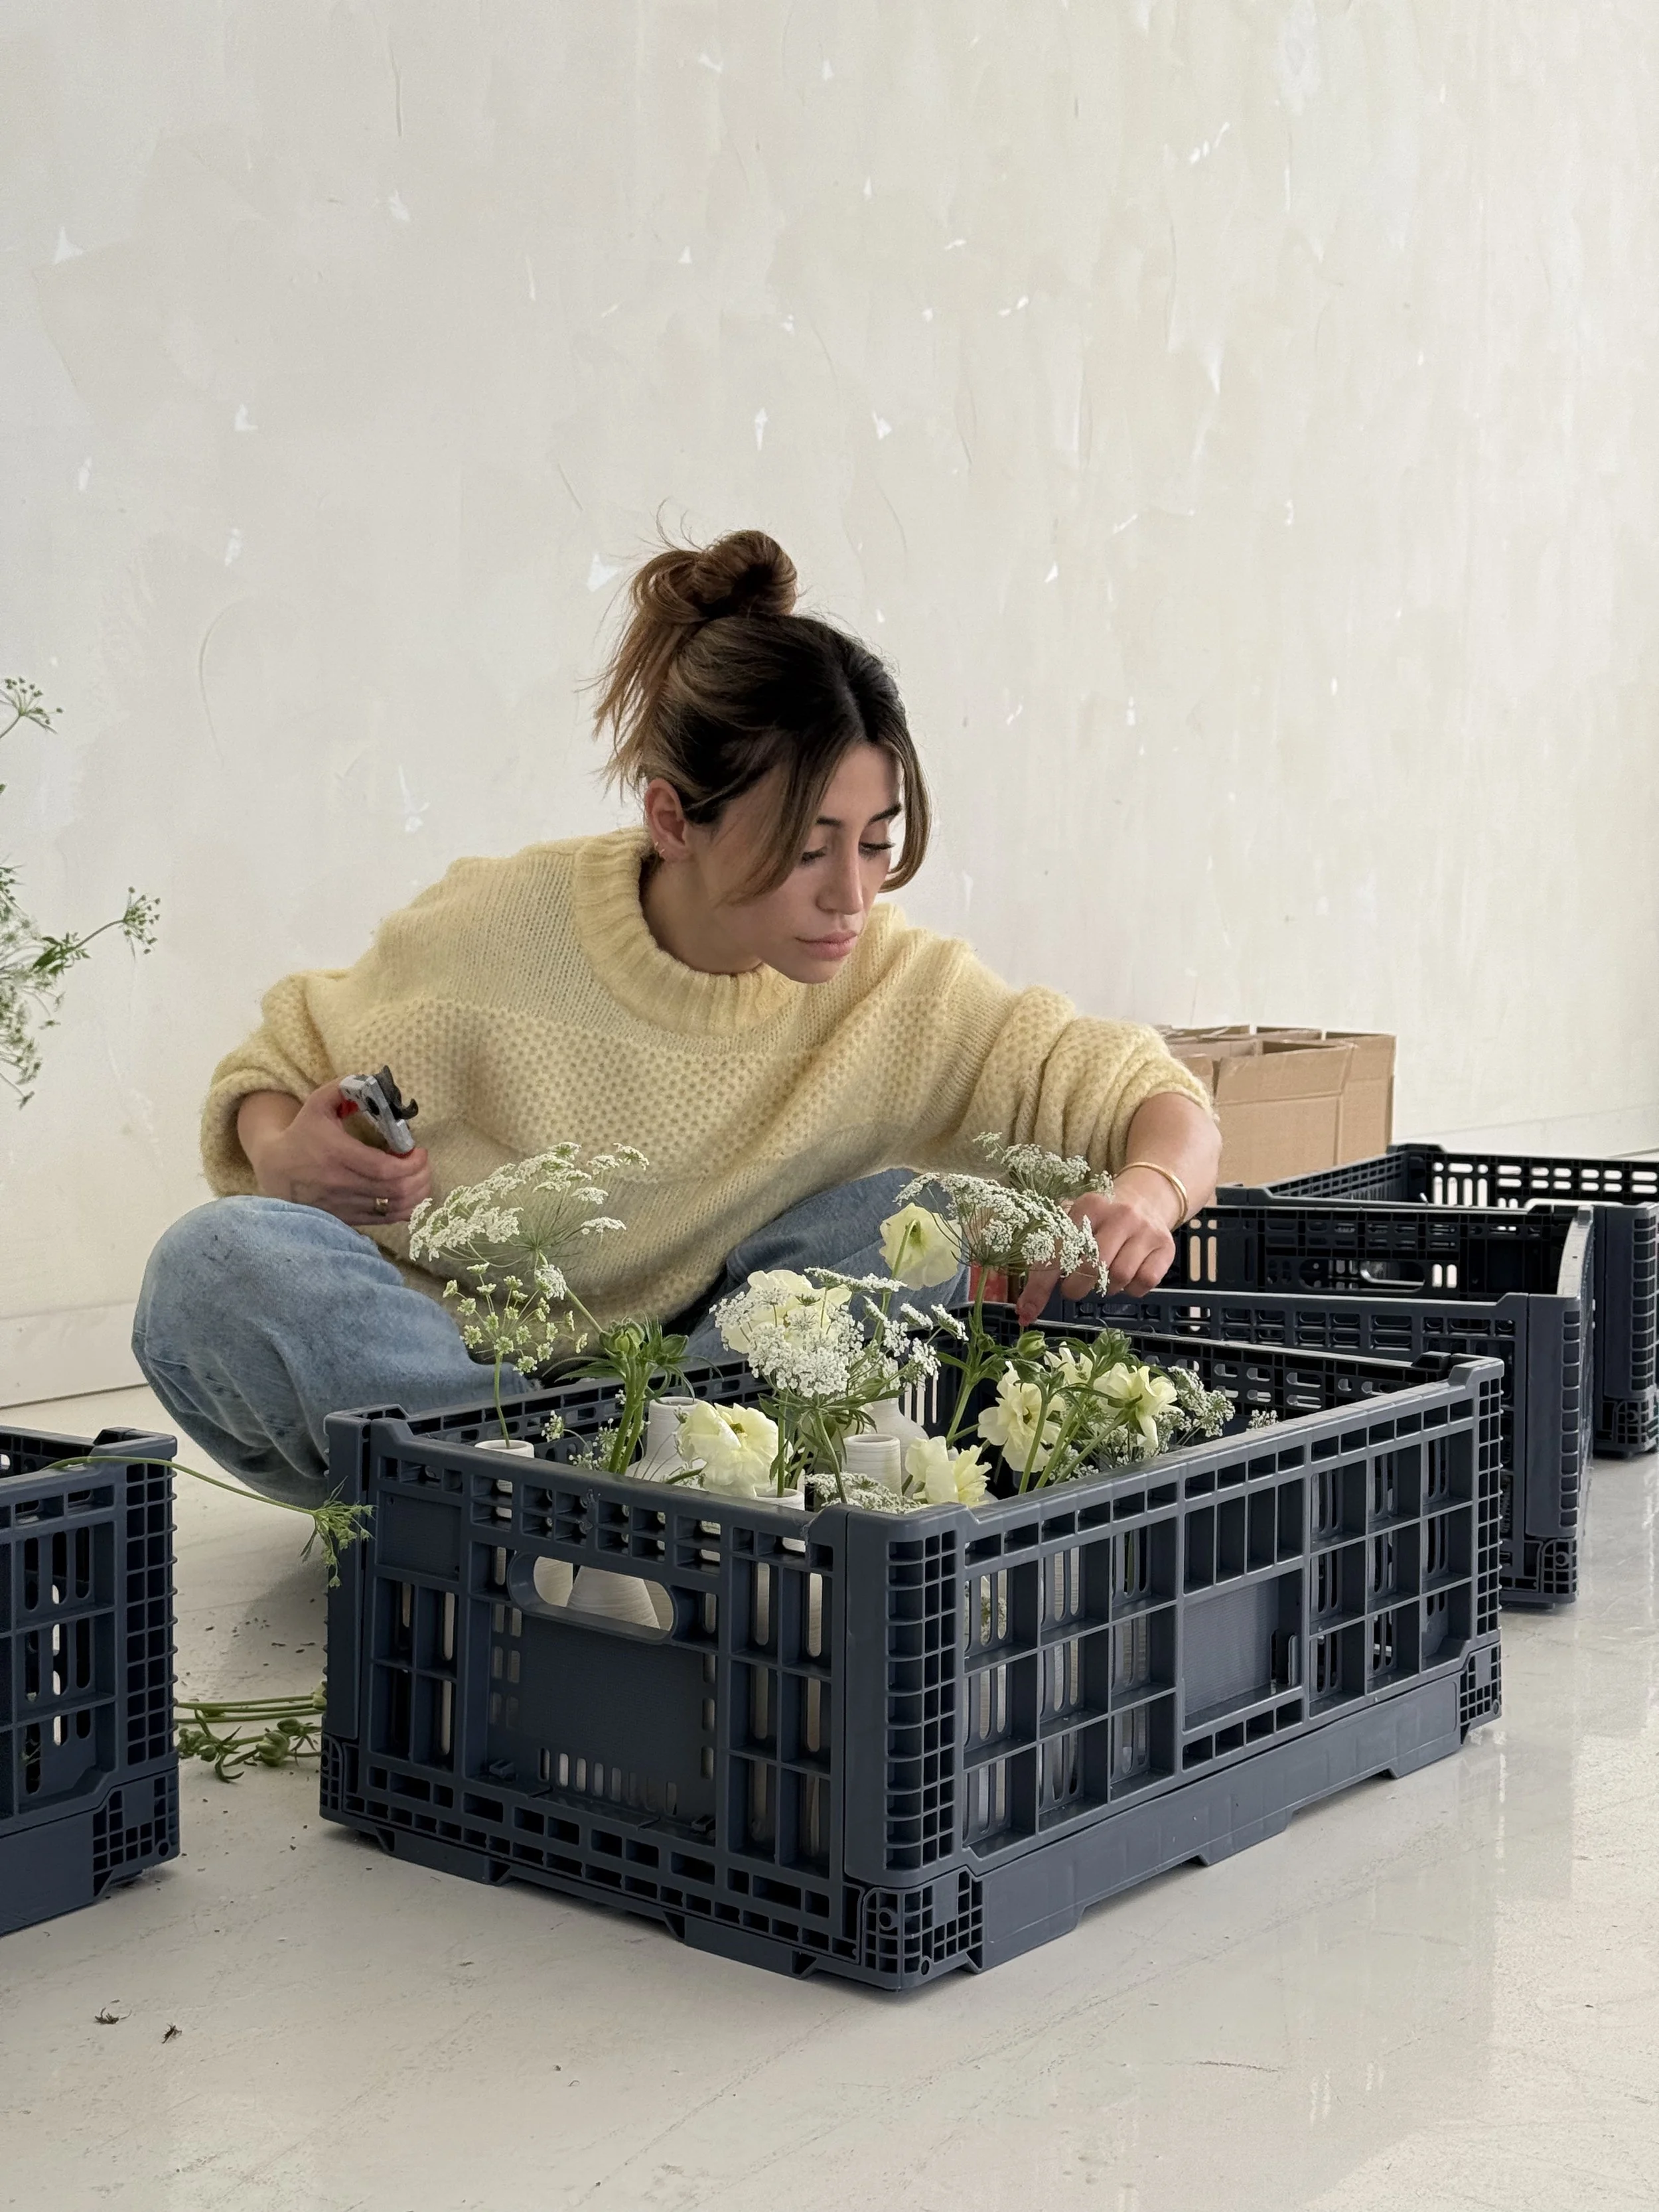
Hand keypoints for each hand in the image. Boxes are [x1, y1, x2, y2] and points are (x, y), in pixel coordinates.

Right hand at [242, 1081, 432, 1226]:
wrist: (277, 1171)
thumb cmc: (303, 1134)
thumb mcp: (318, 1104)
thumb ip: (343, 1088)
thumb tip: (372, 1081)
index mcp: (337, 1154)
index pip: (384, 1168)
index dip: (411, 1163)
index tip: (419, 1150)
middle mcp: (342, 1183)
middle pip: (395, 1189)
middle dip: (420, 1176)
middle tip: (424, 1163)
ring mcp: (345, 1205)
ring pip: (394, 1208)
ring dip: (417, 1194)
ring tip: (422, 1178)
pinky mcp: (347, 1218)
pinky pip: (385, 1220)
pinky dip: (406, 1210)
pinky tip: (411, 1195)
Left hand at [1015, 1170, 1183, 1322]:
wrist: (1147, 1198)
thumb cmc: (1100, 1220)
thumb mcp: (1074, 1222)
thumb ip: (1048, 1256)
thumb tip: (1024, 1307)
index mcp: (1089, 1205)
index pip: (1058, 1251)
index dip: (1040, 1285)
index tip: (1027, 1311)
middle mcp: (1119, 1214)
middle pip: (1091, 1267)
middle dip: (1076, 1287)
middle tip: (1074, 1288)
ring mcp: (1145, 1230)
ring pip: (1119, 1277)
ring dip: (1105, 1289)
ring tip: (1103, 1278)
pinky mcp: (1165, 1247)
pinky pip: (1144, 1282)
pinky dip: (1132, 1289)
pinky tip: (1127, 1278)